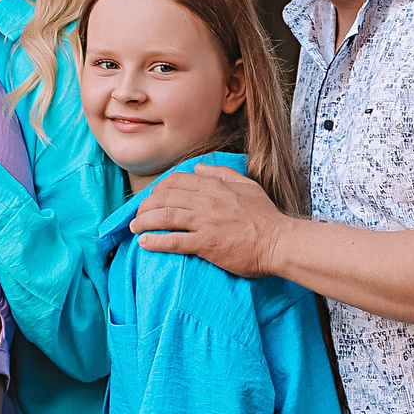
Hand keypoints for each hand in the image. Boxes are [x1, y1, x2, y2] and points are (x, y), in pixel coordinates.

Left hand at [130, 164, 289, 274]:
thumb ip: (221, 174)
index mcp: (214, 186)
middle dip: (145, 206)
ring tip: (135, 228)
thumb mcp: (246, 185)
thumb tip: (198, 169)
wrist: (279, 242)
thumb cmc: (266, 216)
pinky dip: (155, 241)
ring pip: (164, 217)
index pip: (175, 181)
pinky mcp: (207, 244)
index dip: (157, 189)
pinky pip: (174, 240)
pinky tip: (144, 243)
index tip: (150, 199)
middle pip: (164, 198)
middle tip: (138, 216)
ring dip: (144, 222)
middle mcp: (206, 201)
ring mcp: (205, 222)